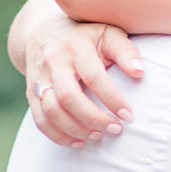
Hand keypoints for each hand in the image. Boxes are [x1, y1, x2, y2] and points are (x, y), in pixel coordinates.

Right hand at [24, 14, 143, 148]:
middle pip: (68, 97)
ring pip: (50, 111)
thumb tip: (139, 72)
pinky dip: (58, 135)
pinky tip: (78, 141)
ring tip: (97, 136)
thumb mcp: (107, 32)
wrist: (42, 29)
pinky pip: (40, 119)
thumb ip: (125, 51)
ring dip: (75, 130)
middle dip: (93, 118)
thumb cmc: (85, 34)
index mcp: (75, 46)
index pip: (93, 77)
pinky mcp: (31, 93)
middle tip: (115, 129)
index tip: (128, 115)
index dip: (112, 98)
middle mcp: (53, 62)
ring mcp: (39, 78)